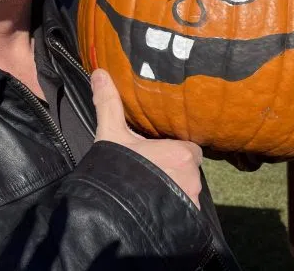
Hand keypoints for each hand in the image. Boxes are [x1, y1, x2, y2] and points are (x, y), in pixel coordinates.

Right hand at [91, 69, 202, 208]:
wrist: (110, 209)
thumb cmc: (116, 167)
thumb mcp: (110, 133)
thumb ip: (108, 103)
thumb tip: (100, 72)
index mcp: (182, 152)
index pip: (189, 150)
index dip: (174, 152)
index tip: (158, 154)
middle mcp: (193, 176)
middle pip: (189, 171)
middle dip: (175, 172)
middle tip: (152, 173)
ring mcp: (191, 201)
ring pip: (188, 192)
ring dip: (176, 192)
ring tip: (153, 193)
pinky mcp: (187, 221)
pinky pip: (186, 212)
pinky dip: (176, 211)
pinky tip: (157, 210)